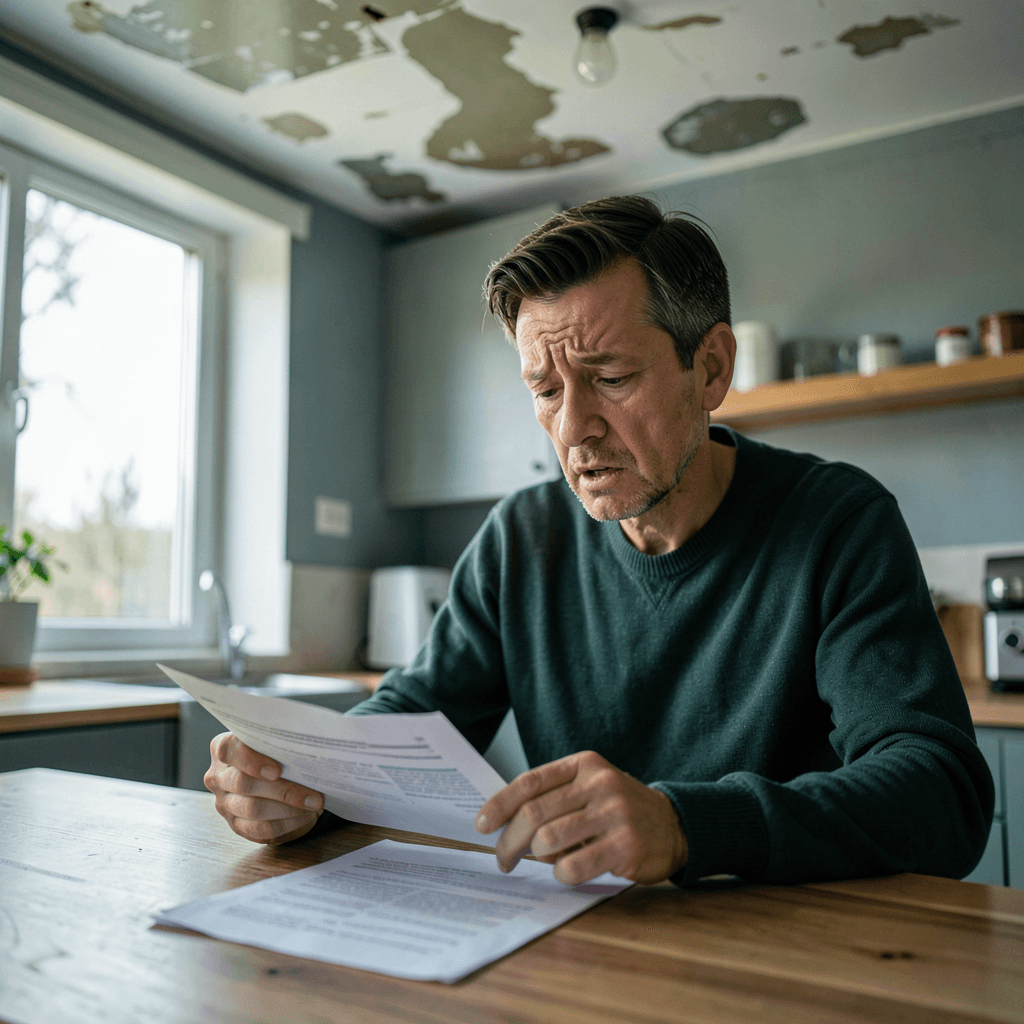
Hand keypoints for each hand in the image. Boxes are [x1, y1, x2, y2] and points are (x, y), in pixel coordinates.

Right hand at [205, 731, 323, 844]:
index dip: (251, 760)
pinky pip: (259, 829)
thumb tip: (307, 746)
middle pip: (244, 784)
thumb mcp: (274, 741)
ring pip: (253, 809)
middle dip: (283, 791)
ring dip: (288, 809)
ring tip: (314, 805)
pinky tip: (305, 817)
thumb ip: (280, 739)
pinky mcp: (236, 824)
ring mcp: (225, 803)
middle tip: (313, 795)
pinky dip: (286, 823)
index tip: (277, 770)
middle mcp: (218, 776)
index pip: (228, 750)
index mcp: (223, 747)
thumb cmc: (276, 753)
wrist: (274, 778)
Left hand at [475, 750, 687, 884]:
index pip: (530, 782)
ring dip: (534, 858)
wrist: (674, 825)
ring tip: (539, 863)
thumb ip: (554, 797)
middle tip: (503, 859)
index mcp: (584, 765)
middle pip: (534, 814)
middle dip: (508, 841)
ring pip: (549, 839)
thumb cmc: (618, 809)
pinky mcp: (625, 846)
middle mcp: (599, 784)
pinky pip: (574, 866)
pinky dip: (561, 874)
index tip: (482, 824)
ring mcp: (614, 814)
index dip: (500, 804)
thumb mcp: (590, 788)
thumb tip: (503, 822)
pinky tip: (567, 871)